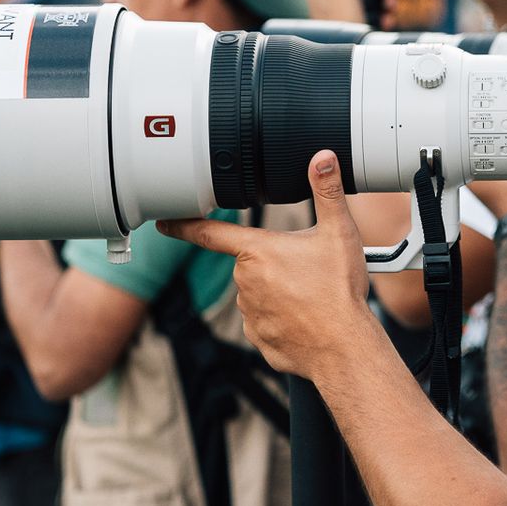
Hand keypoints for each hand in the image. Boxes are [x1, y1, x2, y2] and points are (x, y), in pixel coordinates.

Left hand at [159, 151, 374, 380]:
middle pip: (252, 264)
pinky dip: (283, 318)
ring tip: (311, 296)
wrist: (343, 348)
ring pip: (259, 293)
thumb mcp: (338, 233)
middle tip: (308, 271)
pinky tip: (305, 318)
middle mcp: (245, 282)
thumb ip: (327, 192)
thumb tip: (322, 158)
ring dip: (279, 292)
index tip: (163, 222)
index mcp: (257, 252)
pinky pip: (265, 321)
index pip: (209, 233)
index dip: (183, 225)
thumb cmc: (338, 291)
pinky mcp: (257, 338)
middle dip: (274, 264)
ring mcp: (249, 313)